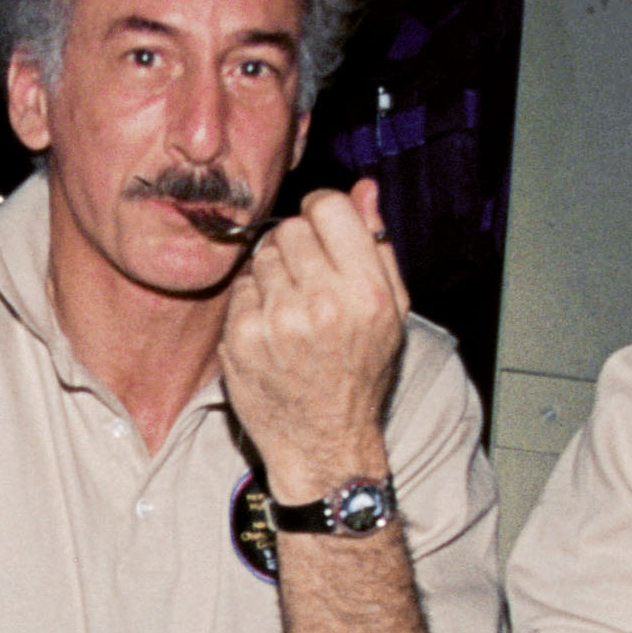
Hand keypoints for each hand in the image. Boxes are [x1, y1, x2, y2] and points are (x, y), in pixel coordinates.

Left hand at [215, 180, 408, 500]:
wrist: (324, 443)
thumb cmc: (360, 374)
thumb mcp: (391, 312)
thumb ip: (378, 246)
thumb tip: (365, 189)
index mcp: (365, 291)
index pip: (329, 206)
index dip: (322, 211)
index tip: (321, 228)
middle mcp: (322, 303)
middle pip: (291, 228)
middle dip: (298, 244)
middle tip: (307, 277)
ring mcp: (277, 321)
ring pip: (261, 255)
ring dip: (273, 272)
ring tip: (291, 308)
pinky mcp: (242, 338)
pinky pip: (240, 288)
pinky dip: (252, 302)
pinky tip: (271, 329)